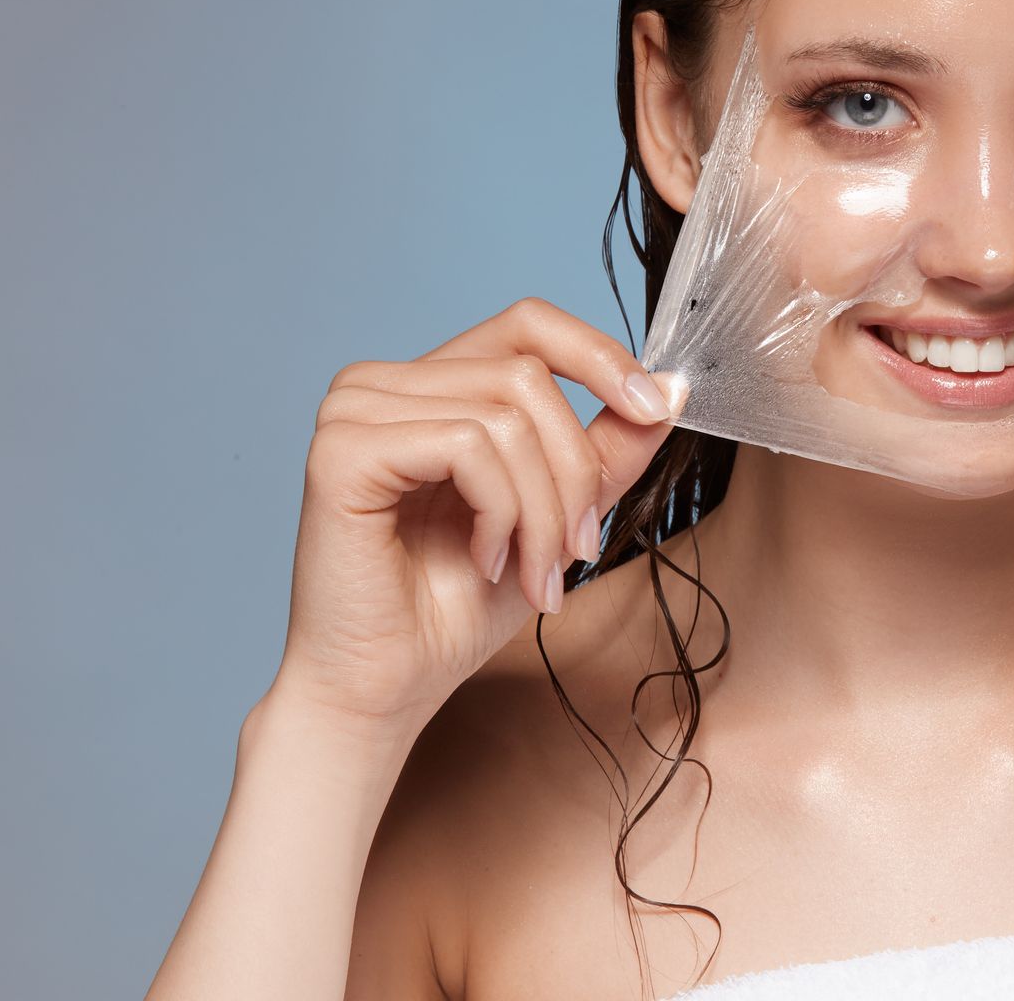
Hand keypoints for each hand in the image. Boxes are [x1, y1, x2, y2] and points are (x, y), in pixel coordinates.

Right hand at [275, 297, 686, 731]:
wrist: (387, 688)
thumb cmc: (456, 608)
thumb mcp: (558, 515)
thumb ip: (607, 448)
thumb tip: (672, 384)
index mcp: (429, 385)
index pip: (527, 324)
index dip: (600, 355)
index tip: (657, 407)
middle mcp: (382, 383)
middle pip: (529, 375)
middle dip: (575, 473)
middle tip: (576, 551)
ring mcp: (353, 410)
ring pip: (507, 414)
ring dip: (544, 509)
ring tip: (532, 572)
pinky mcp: (341, 450)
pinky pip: (467, 445)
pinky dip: (501, 512)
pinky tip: (486, 560)